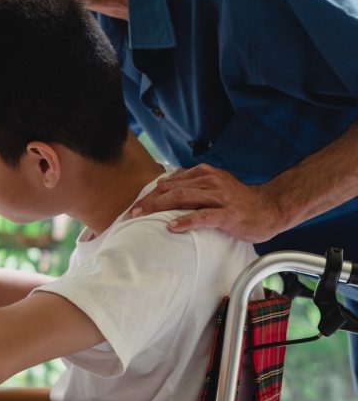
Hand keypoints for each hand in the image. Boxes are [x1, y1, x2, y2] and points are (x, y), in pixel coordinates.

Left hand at [126, 164, 283, 242]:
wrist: (269, 208)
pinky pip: (203, 216)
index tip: (132, 208)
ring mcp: (219, 197)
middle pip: (171, 190)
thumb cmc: (237, 202)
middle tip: (130, 214)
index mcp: (202, 174)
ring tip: (141, 217)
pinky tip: (172, 227)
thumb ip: (190, 185)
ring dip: (159, 208)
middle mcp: (209, 181)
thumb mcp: (211, 187)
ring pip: (183, 199)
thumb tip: (163, 185)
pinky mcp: (227, 213)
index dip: (148, 195)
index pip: (168, 183)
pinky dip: (186, 220)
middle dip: (147, 202)